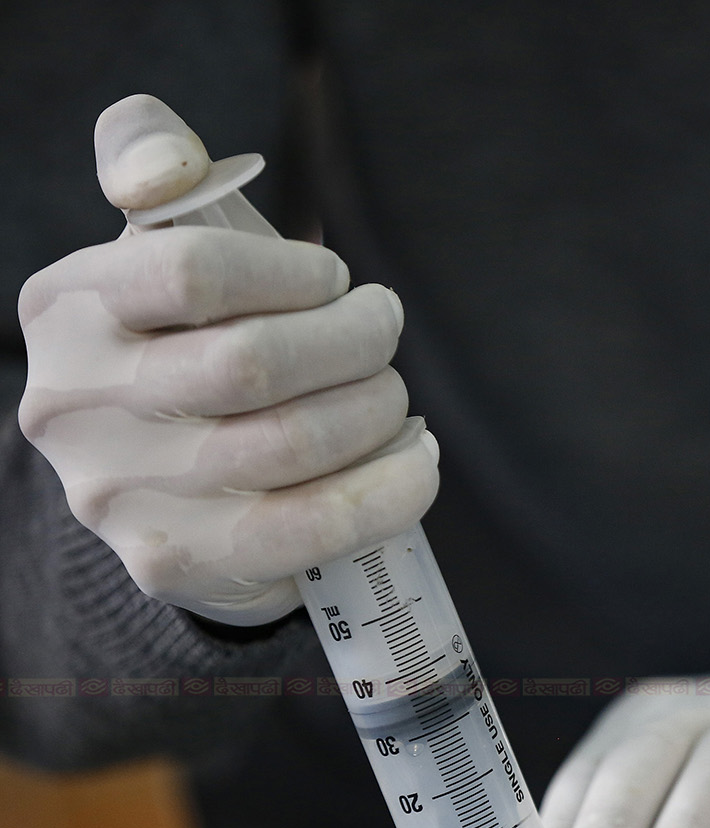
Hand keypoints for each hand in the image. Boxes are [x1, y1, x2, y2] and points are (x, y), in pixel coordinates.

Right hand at [17, 95, 437, 625]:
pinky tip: (417, 460)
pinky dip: (392, 488)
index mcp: (68, 307)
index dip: (292, 272)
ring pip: (292, 442)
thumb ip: (153, 160)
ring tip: (390, 396)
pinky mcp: (175, 562)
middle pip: (254, 362)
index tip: (332, 281)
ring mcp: (119, 494)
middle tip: (381, 330)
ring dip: (376, 409)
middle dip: (354, 340)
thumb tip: (164, 170)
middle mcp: (75, 404)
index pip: (192, 270)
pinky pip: (312, 526)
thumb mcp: (162, 244)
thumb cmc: (192, 346)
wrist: (168, 489)